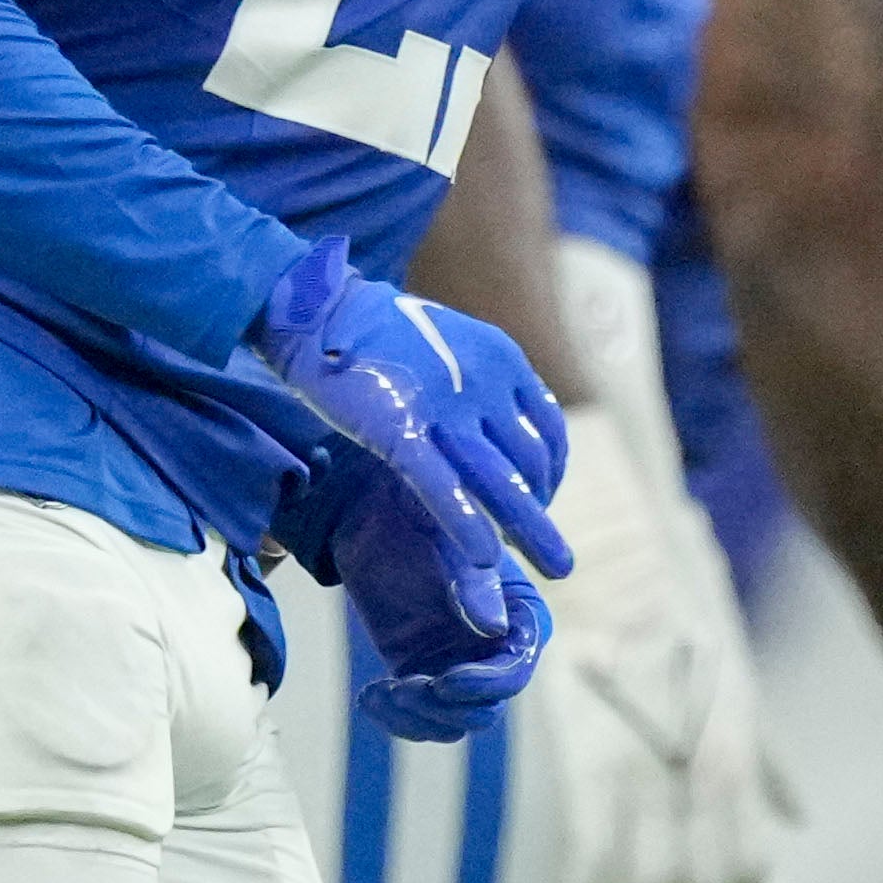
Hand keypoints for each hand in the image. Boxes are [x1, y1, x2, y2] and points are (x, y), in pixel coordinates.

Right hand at [251, 241, 574, 582]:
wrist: (322, 311)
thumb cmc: (383, 335)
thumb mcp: (452, 345)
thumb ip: (482, 384)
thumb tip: (502, 431)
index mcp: (501, 359)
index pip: (547, 429)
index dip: (551, 474)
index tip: (541, 501)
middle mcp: (482, 381)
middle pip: (528, 463)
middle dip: (543, 516)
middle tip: (560, 563)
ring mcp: (443, 406)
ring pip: (498, 481)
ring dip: (529, 530)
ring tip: (552, 570)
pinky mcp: (399, 429)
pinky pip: (443, 485)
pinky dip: (467, 524)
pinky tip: (485, 558)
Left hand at [316, 455, 558, 743]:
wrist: (369, 509)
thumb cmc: (417, 513)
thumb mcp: (447, 542)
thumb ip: (475, 582)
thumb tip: (496, 626)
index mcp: (520, 611)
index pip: (517, 667)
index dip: (485, 684)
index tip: (443, 682)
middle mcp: (497, 644)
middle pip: (486, 706)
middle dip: (445, 707)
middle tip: (401, 689)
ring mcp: (459, 661)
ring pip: (453, 720)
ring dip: (418, 717)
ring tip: (380, 693)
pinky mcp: (421, 671)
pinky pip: (420, 716)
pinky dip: (396, 717)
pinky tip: (369, 695)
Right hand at [536, 404, 771, 882]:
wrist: (596, 532)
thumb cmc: (659, 597)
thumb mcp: (728, 670)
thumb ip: (760, 753)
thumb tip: (793, 814)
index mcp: (736, 739)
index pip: (750, 859)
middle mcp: (699, 755)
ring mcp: (642, 752)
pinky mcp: (582, 741)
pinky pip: (591, 848)